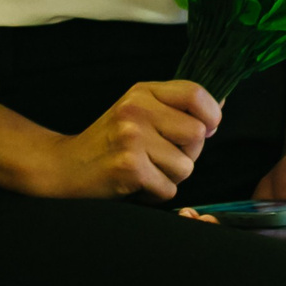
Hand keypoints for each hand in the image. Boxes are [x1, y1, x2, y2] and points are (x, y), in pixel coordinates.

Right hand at [24, 80, 220, 200]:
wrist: (66, 166)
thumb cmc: (108, 142)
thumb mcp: (138, 112)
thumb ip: (175, 108)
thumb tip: (219, 107)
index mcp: (141, 92)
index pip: (195, 93)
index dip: (210, 114)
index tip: (206, 128)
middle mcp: (135, 110)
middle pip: (197, 134)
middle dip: (187, 153)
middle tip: (159, 155)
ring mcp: (131, 138)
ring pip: (186, 166)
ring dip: (170, 176)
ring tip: (145, 169)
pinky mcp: (129, 167)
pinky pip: (169, 188)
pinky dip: (156, 193)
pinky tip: (136, 183)